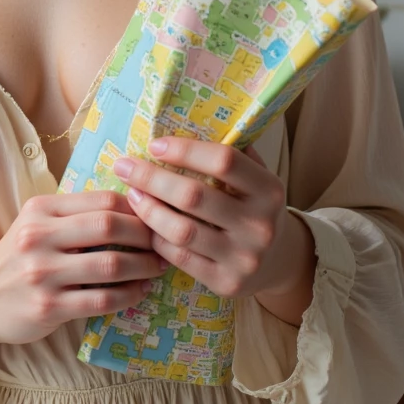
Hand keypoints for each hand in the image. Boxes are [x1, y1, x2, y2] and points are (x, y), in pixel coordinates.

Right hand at [0, 190, 166, 360]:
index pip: (101, 199)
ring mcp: (42, 274)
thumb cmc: (18, 258)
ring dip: (143, 266)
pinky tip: (140, 291)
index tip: (156, 216)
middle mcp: (38, 237)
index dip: (137, 207)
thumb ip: (75, 215)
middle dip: (145, 234)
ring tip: (158, 267)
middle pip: (108, 225)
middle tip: (164, 242)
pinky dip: (129, 295)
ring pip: (110, 264)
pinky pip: (101, 299)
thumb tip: (135, 205)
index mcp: (40, 209)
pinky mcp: (48, 308)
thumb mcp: (36, 224)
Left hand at [112, 137, 315, 318]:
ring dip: (147, 209)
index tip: (155, 145)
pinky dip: (156, 238)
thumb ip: (231, 154)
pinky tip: (143, 224)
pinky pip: (179, 257)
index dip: (185, 150)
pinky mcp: (226, 283)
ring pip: (181, 230)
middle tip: (124, 166)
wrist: (279, 262)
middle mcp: (260, 224)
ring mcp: (244, 257)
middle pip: (194, 196)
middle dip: (151, 178)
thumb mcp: (256, 179)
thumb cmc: (254, 208)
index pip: (224, 161)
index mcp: (269, 190)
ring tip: (130, 194)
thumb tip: (184, 120)